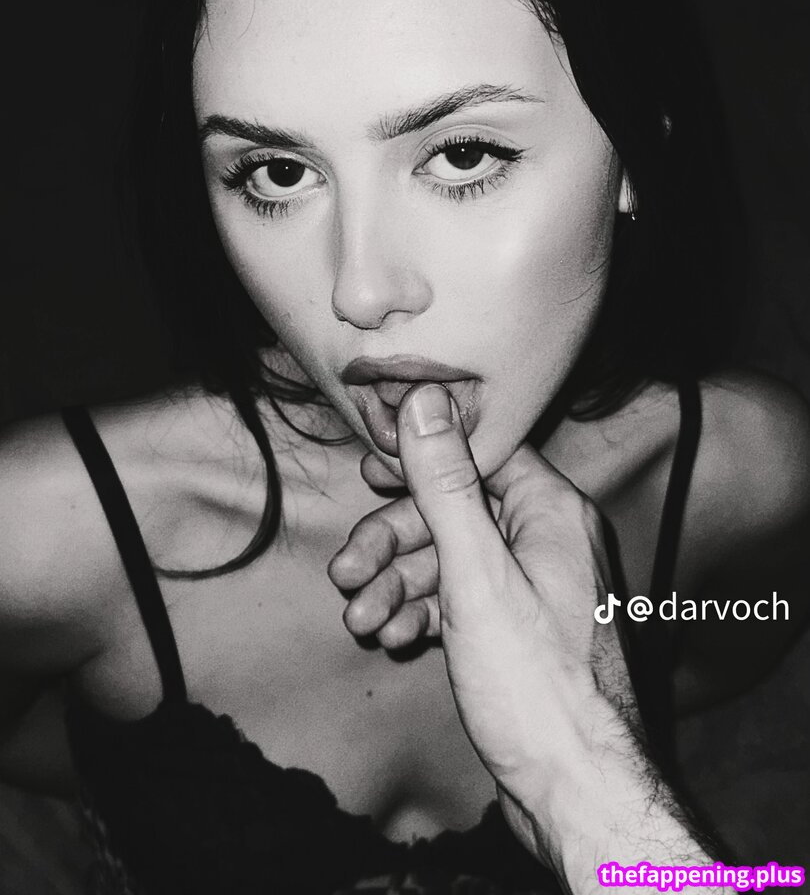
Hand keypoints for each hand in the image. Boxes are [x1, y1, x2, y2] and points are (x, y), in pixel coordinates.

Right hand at [330, 385, 716, 886]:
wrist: (576, 791)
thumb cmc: (536, 684)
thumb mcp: (477, 575)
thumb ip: (447, 485)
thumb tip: (424, 399)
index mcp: (549, 512)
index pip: (479, 453)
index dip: (421, 459)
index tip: (370, 472)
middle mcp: (545, 541)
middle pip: (453, 513)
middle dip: (393, 543)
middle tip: (345, 571)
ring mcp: (531, 588)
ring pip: (449, 562)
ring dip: (397, 585)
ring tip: (359, 619)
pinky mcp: (515, 630)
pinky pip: (459, 602)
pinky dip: (422, 614)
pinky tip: (391, 637)